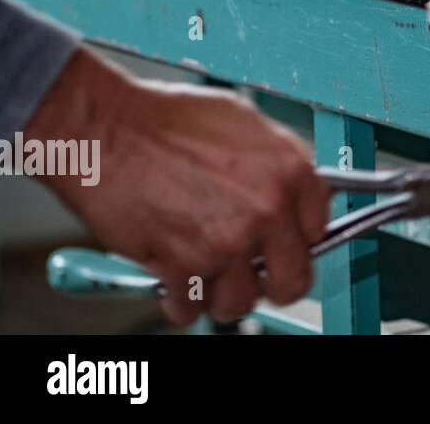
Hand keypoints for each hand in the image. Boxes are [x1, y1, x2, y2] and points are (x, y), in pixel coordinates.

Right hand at [25, 47, 330, 324]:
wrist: (108, 130)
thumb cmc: (167, 119)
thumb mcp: (245, 122)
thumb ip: (276, 162)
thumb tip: (293, 188)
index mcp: (290, 171)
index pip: (320, 228)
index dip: (301, 240)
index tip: (289, 244)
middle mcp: (267, 210)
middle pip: (294, 281)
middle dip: (275, 283)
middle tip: (257, 275)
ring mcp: (227, 243)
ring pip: (242, 304)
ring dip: (225, 296)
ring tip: (210, 274)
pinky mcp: (184, 267)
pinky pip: (193, 309)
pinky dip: (183, 301)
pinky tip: (177, 280)